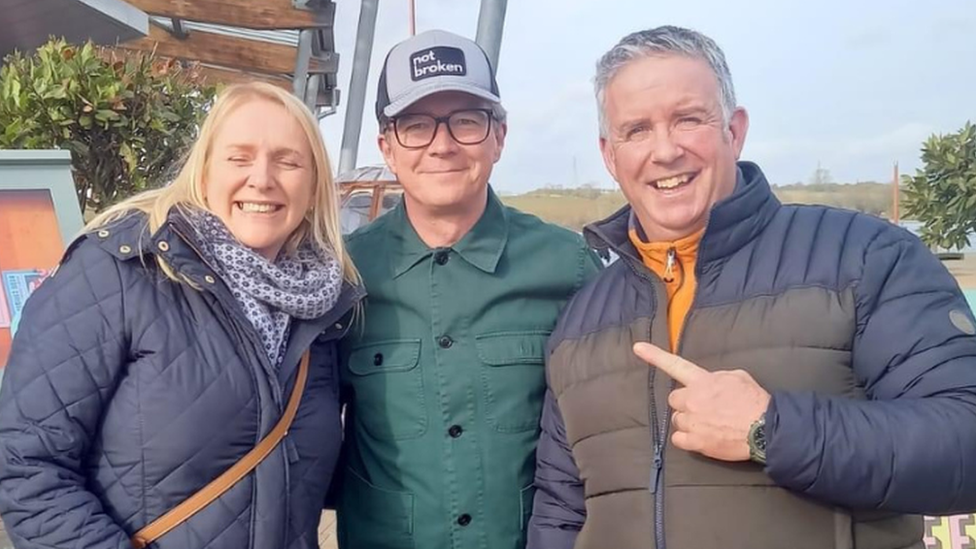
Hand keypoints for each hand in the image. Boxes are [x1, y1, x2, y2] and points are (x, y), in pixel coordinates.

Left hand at [633, 342, 770, 461]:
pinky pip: (678, 439)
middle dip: (685, 403)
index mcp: (702, 381)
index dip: (654, 356)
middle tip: (703, 408)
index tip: (637, 347)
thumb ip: (717, 377)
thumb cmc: (754, 401)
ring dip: (688, 421)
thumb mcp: (737, 377)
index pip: (675, 365)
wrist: (765, 429)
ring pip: (677, 420)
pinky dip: (687, 439)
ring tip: (708, 424)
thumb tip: (710, 383)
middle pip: (674, 399)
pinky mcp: (695, 442)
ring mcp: (692, 421)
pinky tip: (702, 437)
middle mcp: (692, 399)